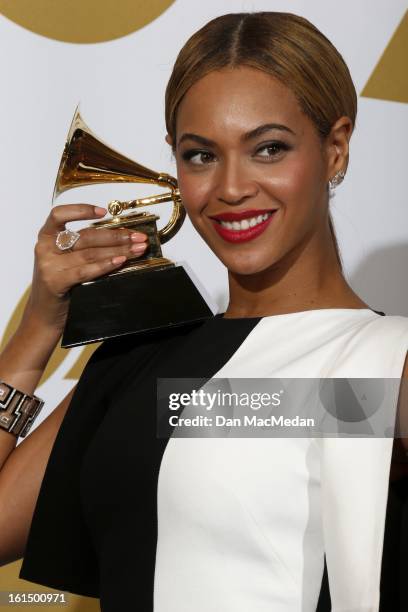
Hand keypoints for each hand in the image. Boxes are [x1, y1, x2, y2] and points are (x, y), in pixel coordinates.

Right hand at [23, 204, 147, 332]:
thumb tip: (121, 236)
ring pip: (90, 253)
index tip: (103, 211)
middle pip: (85, 236)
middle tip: (137, 237)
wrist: (44, 314)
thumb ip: (84, 247)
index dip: (82, 210)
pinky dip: (105, 265)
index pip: (59, 214)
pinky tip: (120, 261)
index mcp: (46, 236)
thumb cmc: (60, 284)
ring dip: (118, 250)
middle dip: (116, 235)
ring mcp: (49, 265)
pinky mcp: (56, 281)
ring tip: (137, 249)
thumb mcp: (67, 260)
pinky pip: (85, 270)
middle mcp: (45, 248)